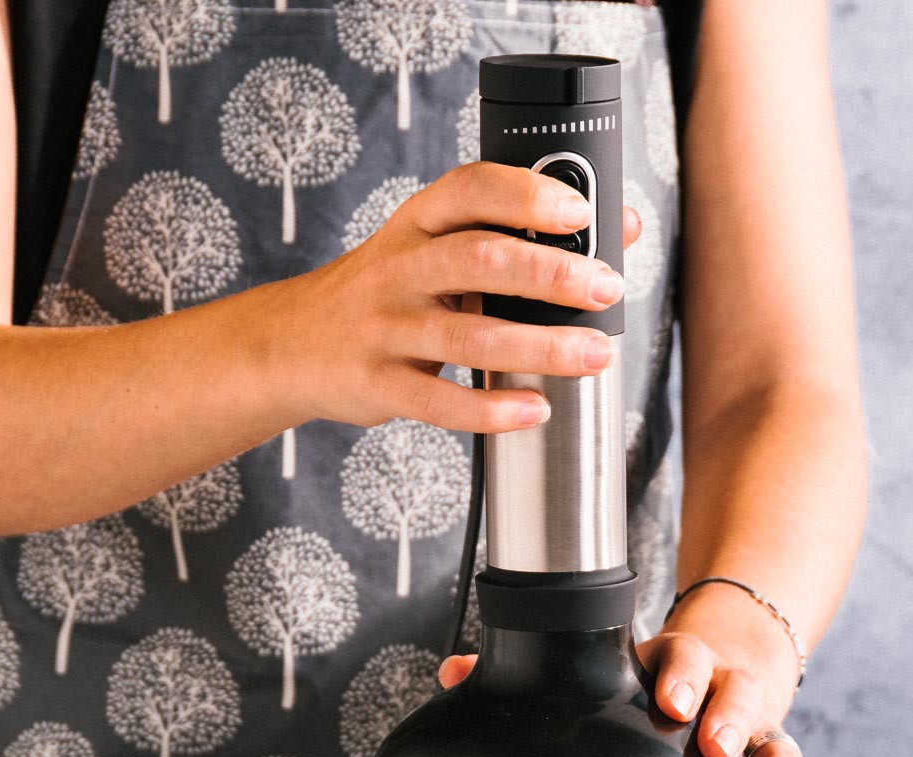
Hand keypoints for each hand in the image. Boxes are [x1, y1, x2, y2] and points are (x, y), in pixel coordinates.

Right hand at [269, 161, 642, 434]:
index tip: (579, 209)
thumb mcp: (434, 249)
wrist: (292, 345)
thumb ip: (516, 239)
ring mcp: (385, 329)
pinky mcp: (378, 384)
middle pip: (478, 260)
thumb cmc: (387, 292)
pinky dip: (492, 410)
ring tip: (595, 354)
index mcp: (416, 223)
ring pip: (468, 337)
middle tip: (607, 288)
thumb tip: (620, 224)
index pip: (469, 190)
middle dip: (550, 273)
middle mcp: (398, 269)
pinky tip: (535, 409)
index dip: (525, 195)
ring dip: (541, 347)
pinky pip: (439, 401)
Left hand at [438, 583, 804, 756]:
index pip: (687, 654)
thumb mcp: (612, 672)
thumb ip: (544, 678)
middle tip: (717, 752)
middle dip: (734, 723)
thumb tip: (456, 672)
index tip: (670, 702)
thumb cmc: (653, 686)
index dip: (683, 674)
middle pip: (744, 696)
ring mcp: (758, 741)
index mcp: (682, 666)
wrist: (730, 673)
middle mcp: (729, 697)